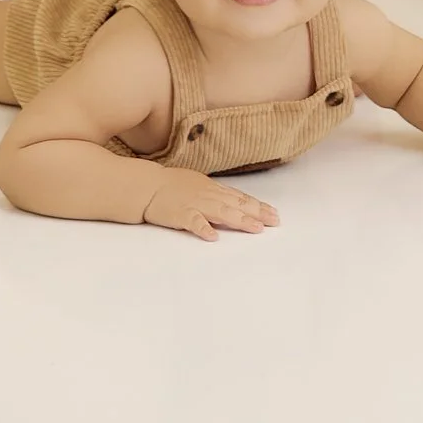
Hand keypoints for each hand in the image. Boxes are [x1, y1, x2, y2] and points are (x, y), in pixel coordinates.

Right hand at [142, 168, 280, 241]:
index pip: (241, 198)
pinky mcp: (181, 215)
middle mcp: (208, 195)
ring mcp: (195, 204)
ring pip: (221, 212)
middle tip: (275, 221)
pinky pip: (193, 222)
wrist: (148, 186)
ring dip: (240, 220)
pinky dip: (203, 228)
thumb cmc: (173, 185)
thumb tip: (234, 202)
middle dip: (258, 213)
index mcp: (213, 189)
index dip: (258, 206)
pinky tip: (213, 237)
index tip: (274, 214)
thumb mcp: (199, 185)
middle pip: (237, 204)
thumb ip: (216, 194)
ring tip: (256, 228)